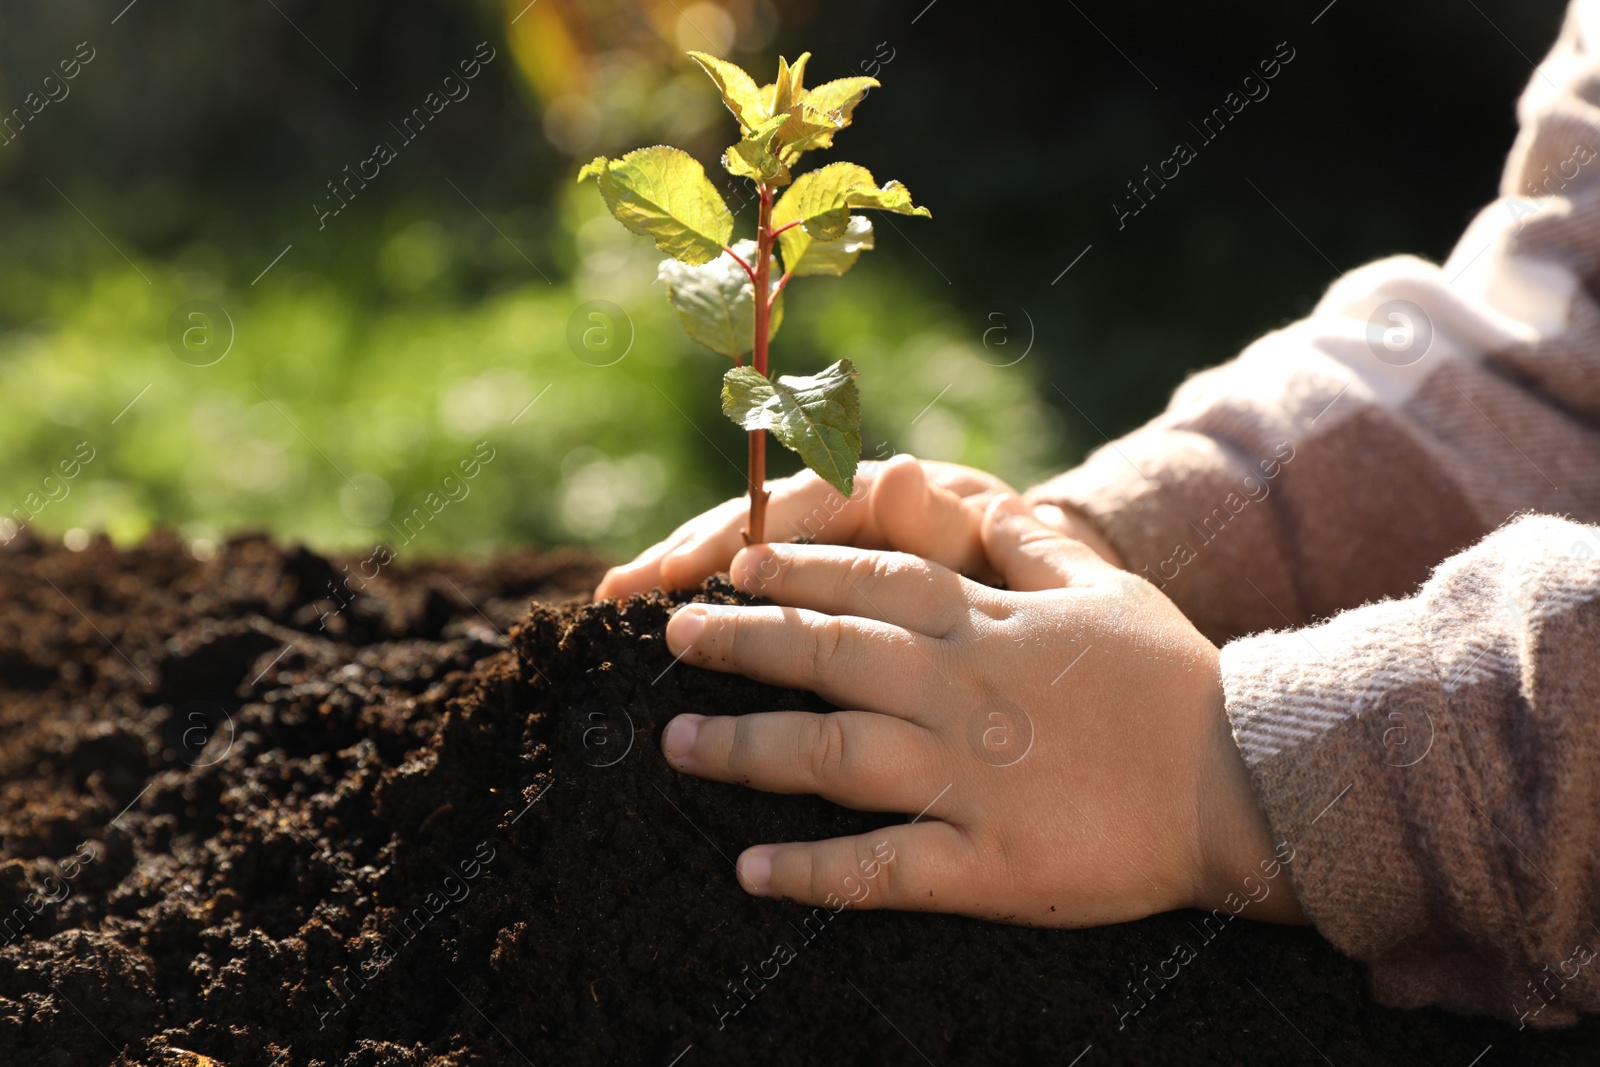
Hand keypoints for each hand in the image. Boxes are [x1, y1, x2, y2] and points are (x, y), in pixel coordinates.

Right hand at [596, 455, 1119, 598]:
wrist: (1066, 626)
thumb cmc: (1032, 588)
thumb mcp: (999, 560)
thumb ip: (943, 525)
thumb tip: (895, 472)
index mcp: (888, 500)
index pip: (795, 506)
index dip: (736, 536)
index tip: (684, 570)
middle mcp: (848, 520)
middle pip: (752, 529)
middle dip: (683, 556)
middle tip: (620, 593)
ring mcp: (834, 559)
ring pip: (745, 562)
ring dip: (679, 580)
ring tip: (614, 606)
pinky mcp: (825, 603)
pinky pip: (760, 604)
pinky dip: (712, 618)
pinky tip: (655, 634)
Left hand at [659, 496, 1300, 926]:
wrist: (1247, 781)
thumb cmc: (1177, 681)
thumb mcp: (1105, 589)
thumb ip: (1031, 543)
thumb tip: (979, 496)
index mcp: (986, 627)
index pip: (869, 583)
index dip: (793, 572)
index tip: (732, 569)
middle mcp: (960, 693)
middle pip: (827, 656)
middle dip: (741, 643)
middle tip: (673, 639)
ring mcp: (968, 778)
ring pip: (831, 757)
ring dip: (745, 749)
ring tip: (679, 746)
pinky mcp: (985, 861)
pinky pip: (880, 869)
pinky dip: (811, 873)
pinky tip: (750, 872)